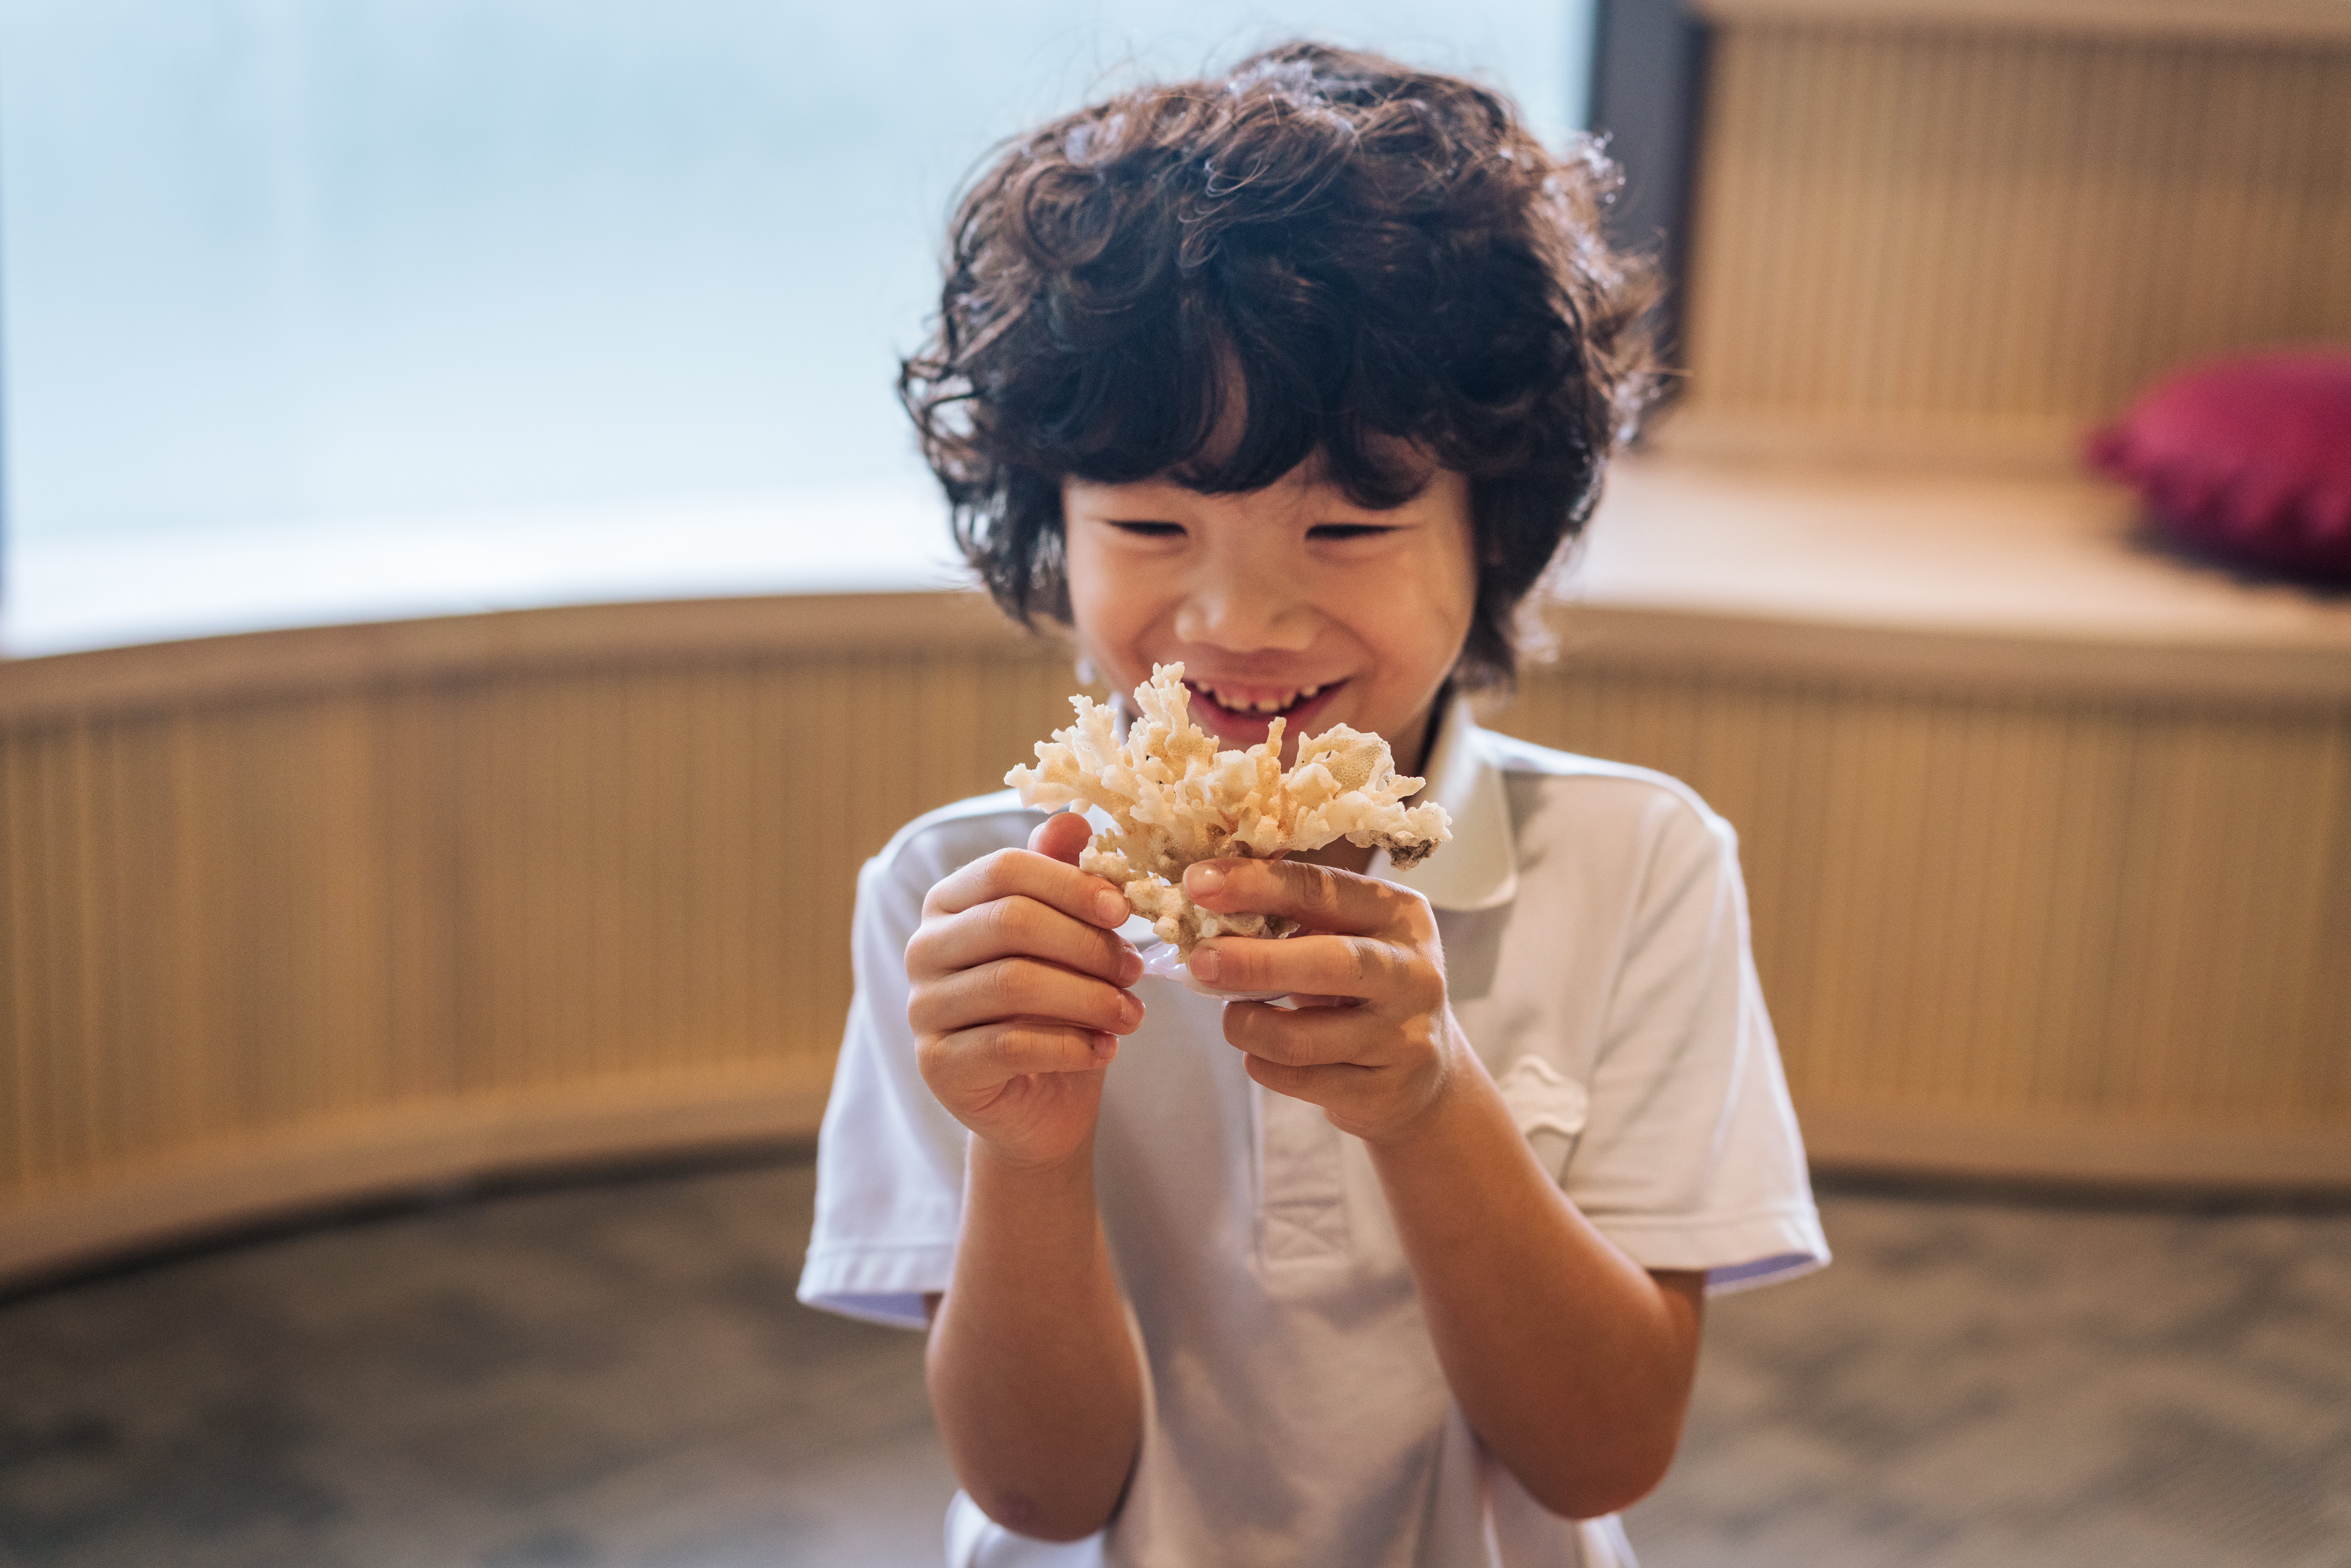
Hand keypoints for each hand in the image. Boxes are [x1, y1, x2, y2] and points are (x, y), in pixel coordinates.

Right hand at [907, 812, 1144, 1168]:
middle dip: (1086, 944)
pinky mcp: (937, 1066)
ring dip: (1088, 997)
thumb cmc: (1056, 1008)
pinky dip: (1070, 1046)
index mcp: (950, 903)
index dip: (1071, 884)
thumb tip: (1072, 818)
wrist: (1039, 1102)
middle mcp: (924, 949)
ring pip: (1013, 983)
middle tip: (1136, 969)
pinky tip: (1105, 1050)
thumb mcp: (1066, 939)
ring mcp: (923, 1009)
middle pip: (1010, 922)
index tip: (1124, 911)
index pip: (1005, 869)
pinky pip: (1010, 1044)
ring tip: (1132, 1014)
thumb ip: (1061, 879)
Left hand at [1182, 858, 1466, 1143]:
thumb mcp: (1347, 937)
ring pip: (1299, 1038)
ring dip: (1246, 1024)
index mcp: (1399, 915)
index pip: (1321, 890)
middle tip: (1200, 961)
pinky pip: (1297, 1079)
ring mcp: (1403, 1038)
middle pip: (1325, 963)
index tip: (1197, 884)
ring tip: (1232, 1015)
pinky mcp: (1383, 1092)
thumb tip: (1206, 899)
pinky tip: (1259, 1052)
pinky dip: (1261, 1063)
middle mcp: (1412, 973)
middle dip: (1252, 962)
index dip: (1255, 885)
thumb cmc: (1364, 989)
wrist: (1423, 1076)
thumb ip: (1293, 917)